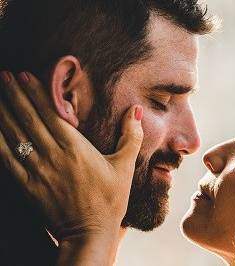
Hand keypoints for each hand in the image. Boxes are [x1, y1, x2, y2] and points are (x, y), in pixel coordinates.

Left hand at [0, 71, 142, 264]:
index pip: (51, 114)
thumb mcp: (125, 166)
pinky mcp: (28, 186)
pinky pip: (7, 160)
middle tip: (4, 76)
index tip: (25, 76)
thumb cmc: (110, 199)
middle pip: (30, 120)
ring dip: (4, 113)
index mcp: (76, 148)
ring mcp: (38, 171)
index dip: (37, 93)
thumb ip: (131, 136)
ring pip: (16, 137)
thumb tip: (136, 111)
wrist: (90, 233)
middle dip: (15, 96)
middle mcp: (53, 156)